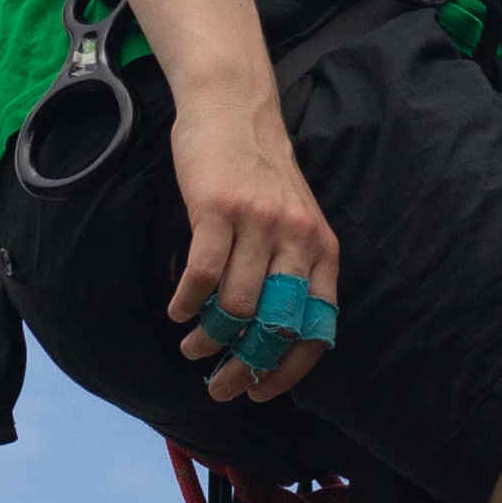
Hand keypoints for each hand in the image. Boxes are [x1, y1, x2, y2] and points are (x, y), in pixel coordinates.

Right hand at [167, 86, 341, 402]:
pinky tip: (179, 310)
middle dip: (245, 366)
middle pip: (275, 327)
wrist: (236, 112)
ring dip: (210, 337)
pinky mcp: (220, 209)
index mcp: (322, 252)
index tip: (261, 391)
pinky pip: (203, 274)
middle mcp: (298, 241)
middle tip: (218, 386)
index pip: (317, 329)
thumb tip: (267, 338)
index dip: (289, 369)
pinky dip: (188, 302)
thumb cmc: (261, 177)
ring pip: (237, 307)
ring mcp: (260, 224)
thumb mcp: (294, 225)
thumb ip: (290, 272)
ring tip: (193, 345)